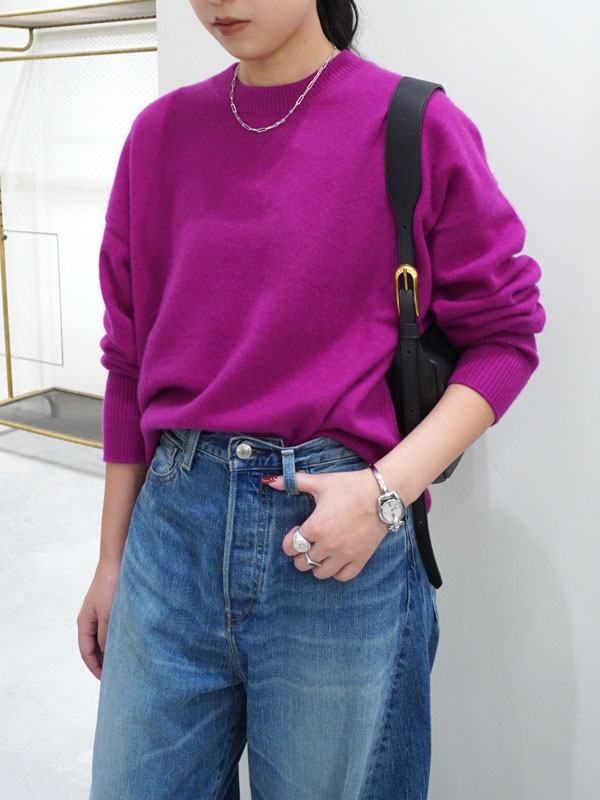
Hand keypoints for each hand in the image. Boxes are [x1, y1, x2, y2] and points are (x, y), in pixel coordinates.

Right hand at [77, 558, 120, 679]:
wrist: (117, 560)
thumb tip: (106, 656)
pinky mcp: (111, 605)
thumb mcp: (108, 615)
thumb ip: (105, 637)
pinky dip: (116, 638)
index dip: (94, 668)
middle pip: (93, 646)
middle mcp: (90, 618)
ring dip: (110, 650)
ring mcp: (100, 611)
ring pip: (103, 637)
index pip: (85, 652)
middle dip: (102, 661)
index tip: (105, 680)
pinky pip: (111, 627)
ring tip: (123, 662)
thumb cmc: (111, 586)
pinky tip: (128, 641)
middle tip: (116, 675)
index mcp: (84, 622)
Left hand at [266, 468, 394, 581]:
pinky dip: (336, 572)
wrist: (382, 493)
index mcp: (316, 527)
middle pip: (302, 563)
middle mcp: (328, 545)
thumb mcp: (320, 482)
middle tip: (307, 542)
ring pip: (320, 573)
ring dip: (316, 565)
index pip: (290, 547)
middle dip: (300, 554)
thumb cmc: (350, 486)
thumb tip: (272, 481)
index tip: (297, 531)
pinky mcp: (360, 559)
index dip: (289, 541)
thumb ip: (295, 482)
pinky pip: (342, 577)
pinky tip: (336, 560)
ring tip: (320, 552)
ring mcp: (345, 554)